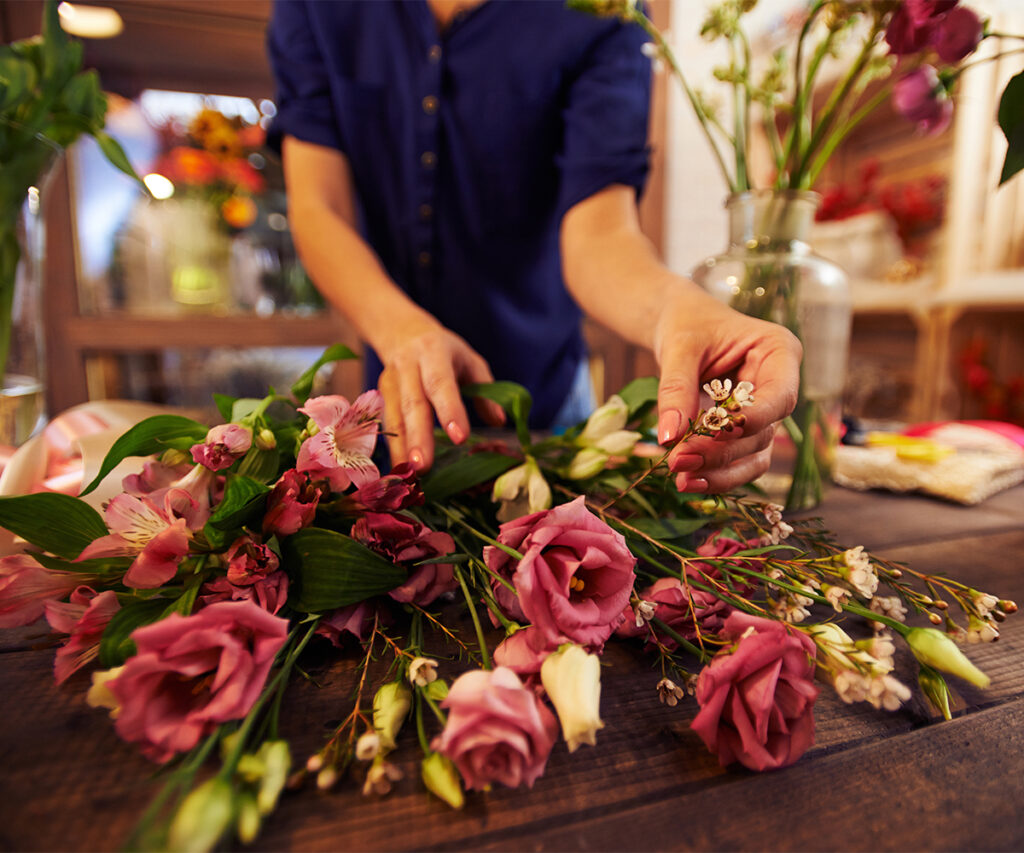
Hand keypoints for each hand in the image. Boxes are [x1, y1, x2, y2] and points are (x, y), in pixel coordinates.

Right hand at [377, 317, 504, 471]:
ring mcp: (389, 382)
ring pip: (394, 417)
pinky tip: (399, 471)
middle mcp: (407, 367)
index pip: (441, 382)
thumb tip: (500, 422)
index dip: (449, 409)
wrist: (402, 333)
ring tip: (411, 474)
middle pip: (413, 404)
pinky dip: (393, 449)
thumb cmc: (444, 352)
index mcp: (434, 352)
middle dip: (418, 436)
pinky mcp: (379, 397)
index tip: (460, 437)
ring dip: (401, 448)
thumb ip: (485, 390)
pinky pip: (385, 426)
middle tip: (424, 467)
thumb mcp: (470, 361)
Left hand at [653, 294, 801, 492]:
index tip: (716, 431)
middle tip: (679, 461)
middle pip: (763, 432)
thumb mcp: (679, 348)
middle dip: (722, 451)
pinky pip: (738, 461)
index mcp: (779, 351)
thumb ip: (676, 388)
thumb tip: (669, 438)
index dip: (754, 419)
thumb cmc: (687, 324)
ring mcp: (765, 413)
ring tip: (681, 480)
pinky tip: (687, 482)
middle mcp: (780, 385)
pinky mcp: (746, 433)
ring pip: (755, 456)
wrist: (681, 325)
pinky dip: (714, 474)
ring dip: (720, 473)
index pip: (780, 396)